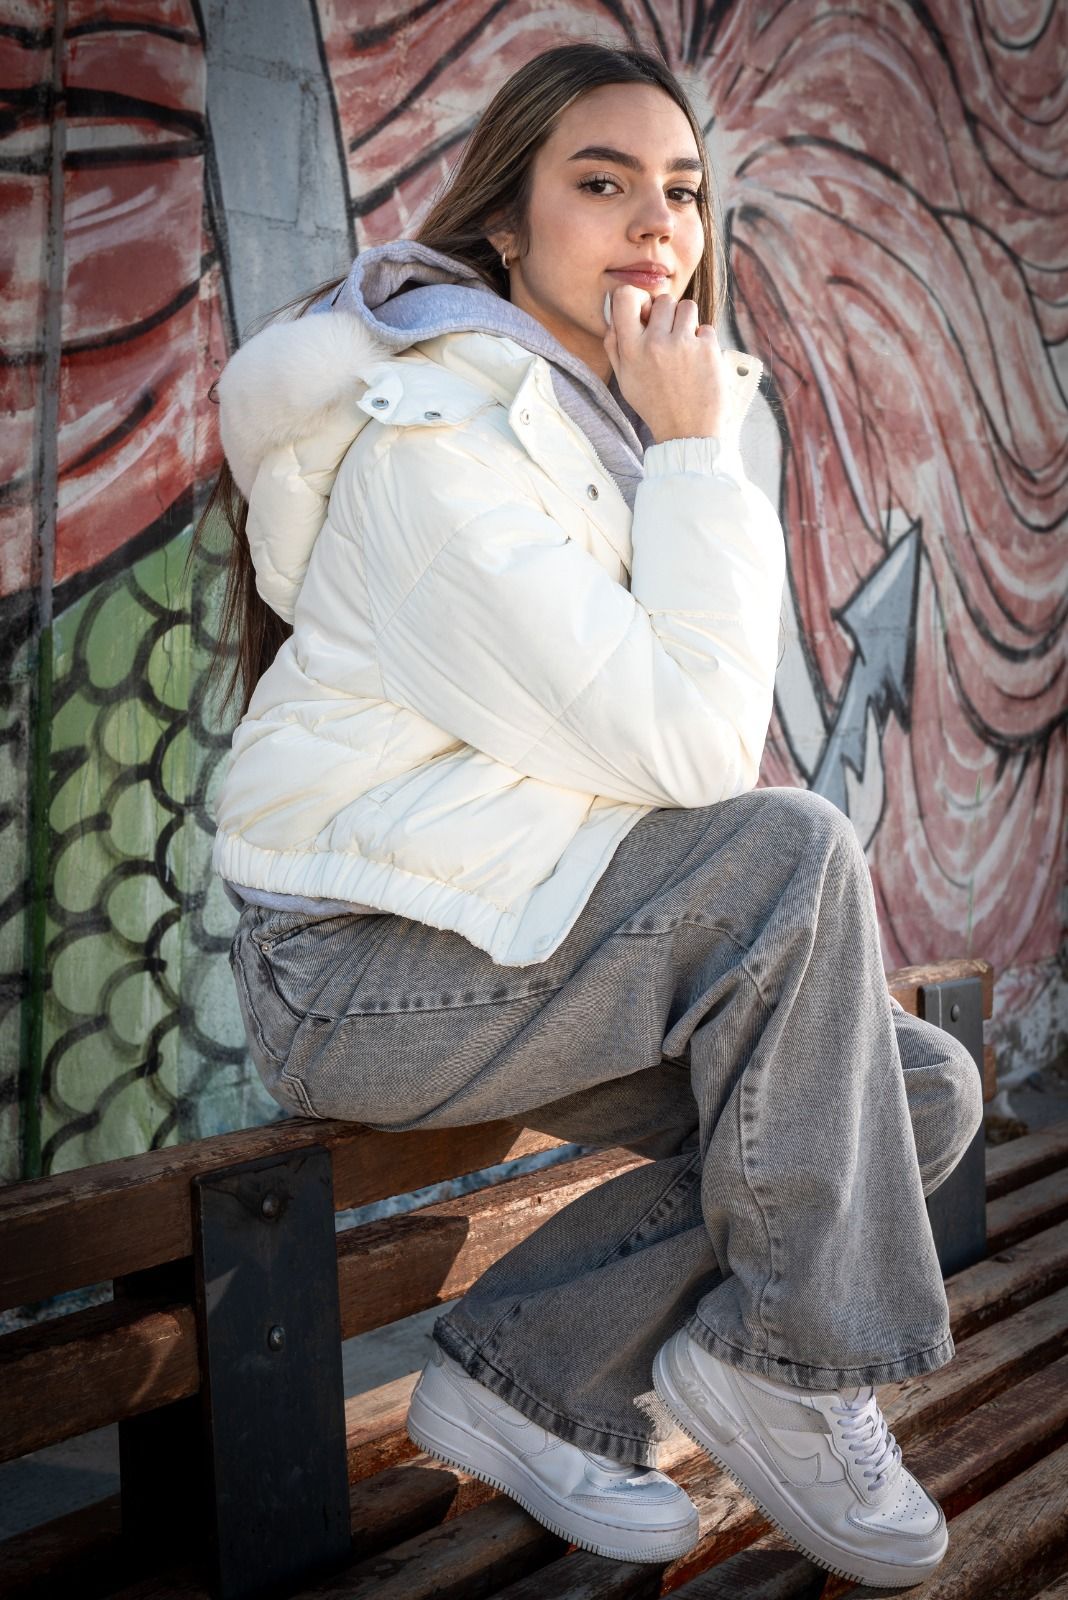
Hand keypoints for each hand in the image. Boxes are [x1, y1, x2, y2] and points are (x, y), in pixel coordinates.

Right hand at [603, 284, 726, 444]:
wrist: (687, 433)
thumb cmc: (654, 405)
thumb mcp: (625, 380)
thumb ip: (615, 346)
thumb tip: (613, 313)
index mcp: (631, 349)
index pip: (625, 297)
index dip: (637, 298)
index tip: (645, 311)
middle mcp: (655, 343)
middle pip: (663, 300)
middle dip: (667, 314)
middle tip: (669, 336)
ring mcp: (683, 344)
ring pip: (687, 307)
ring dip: (687, 322)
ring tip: (685, 346)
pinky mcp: (707, 349)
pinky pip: (706, 328)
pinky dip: (704, 342)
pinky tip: (698, 362)